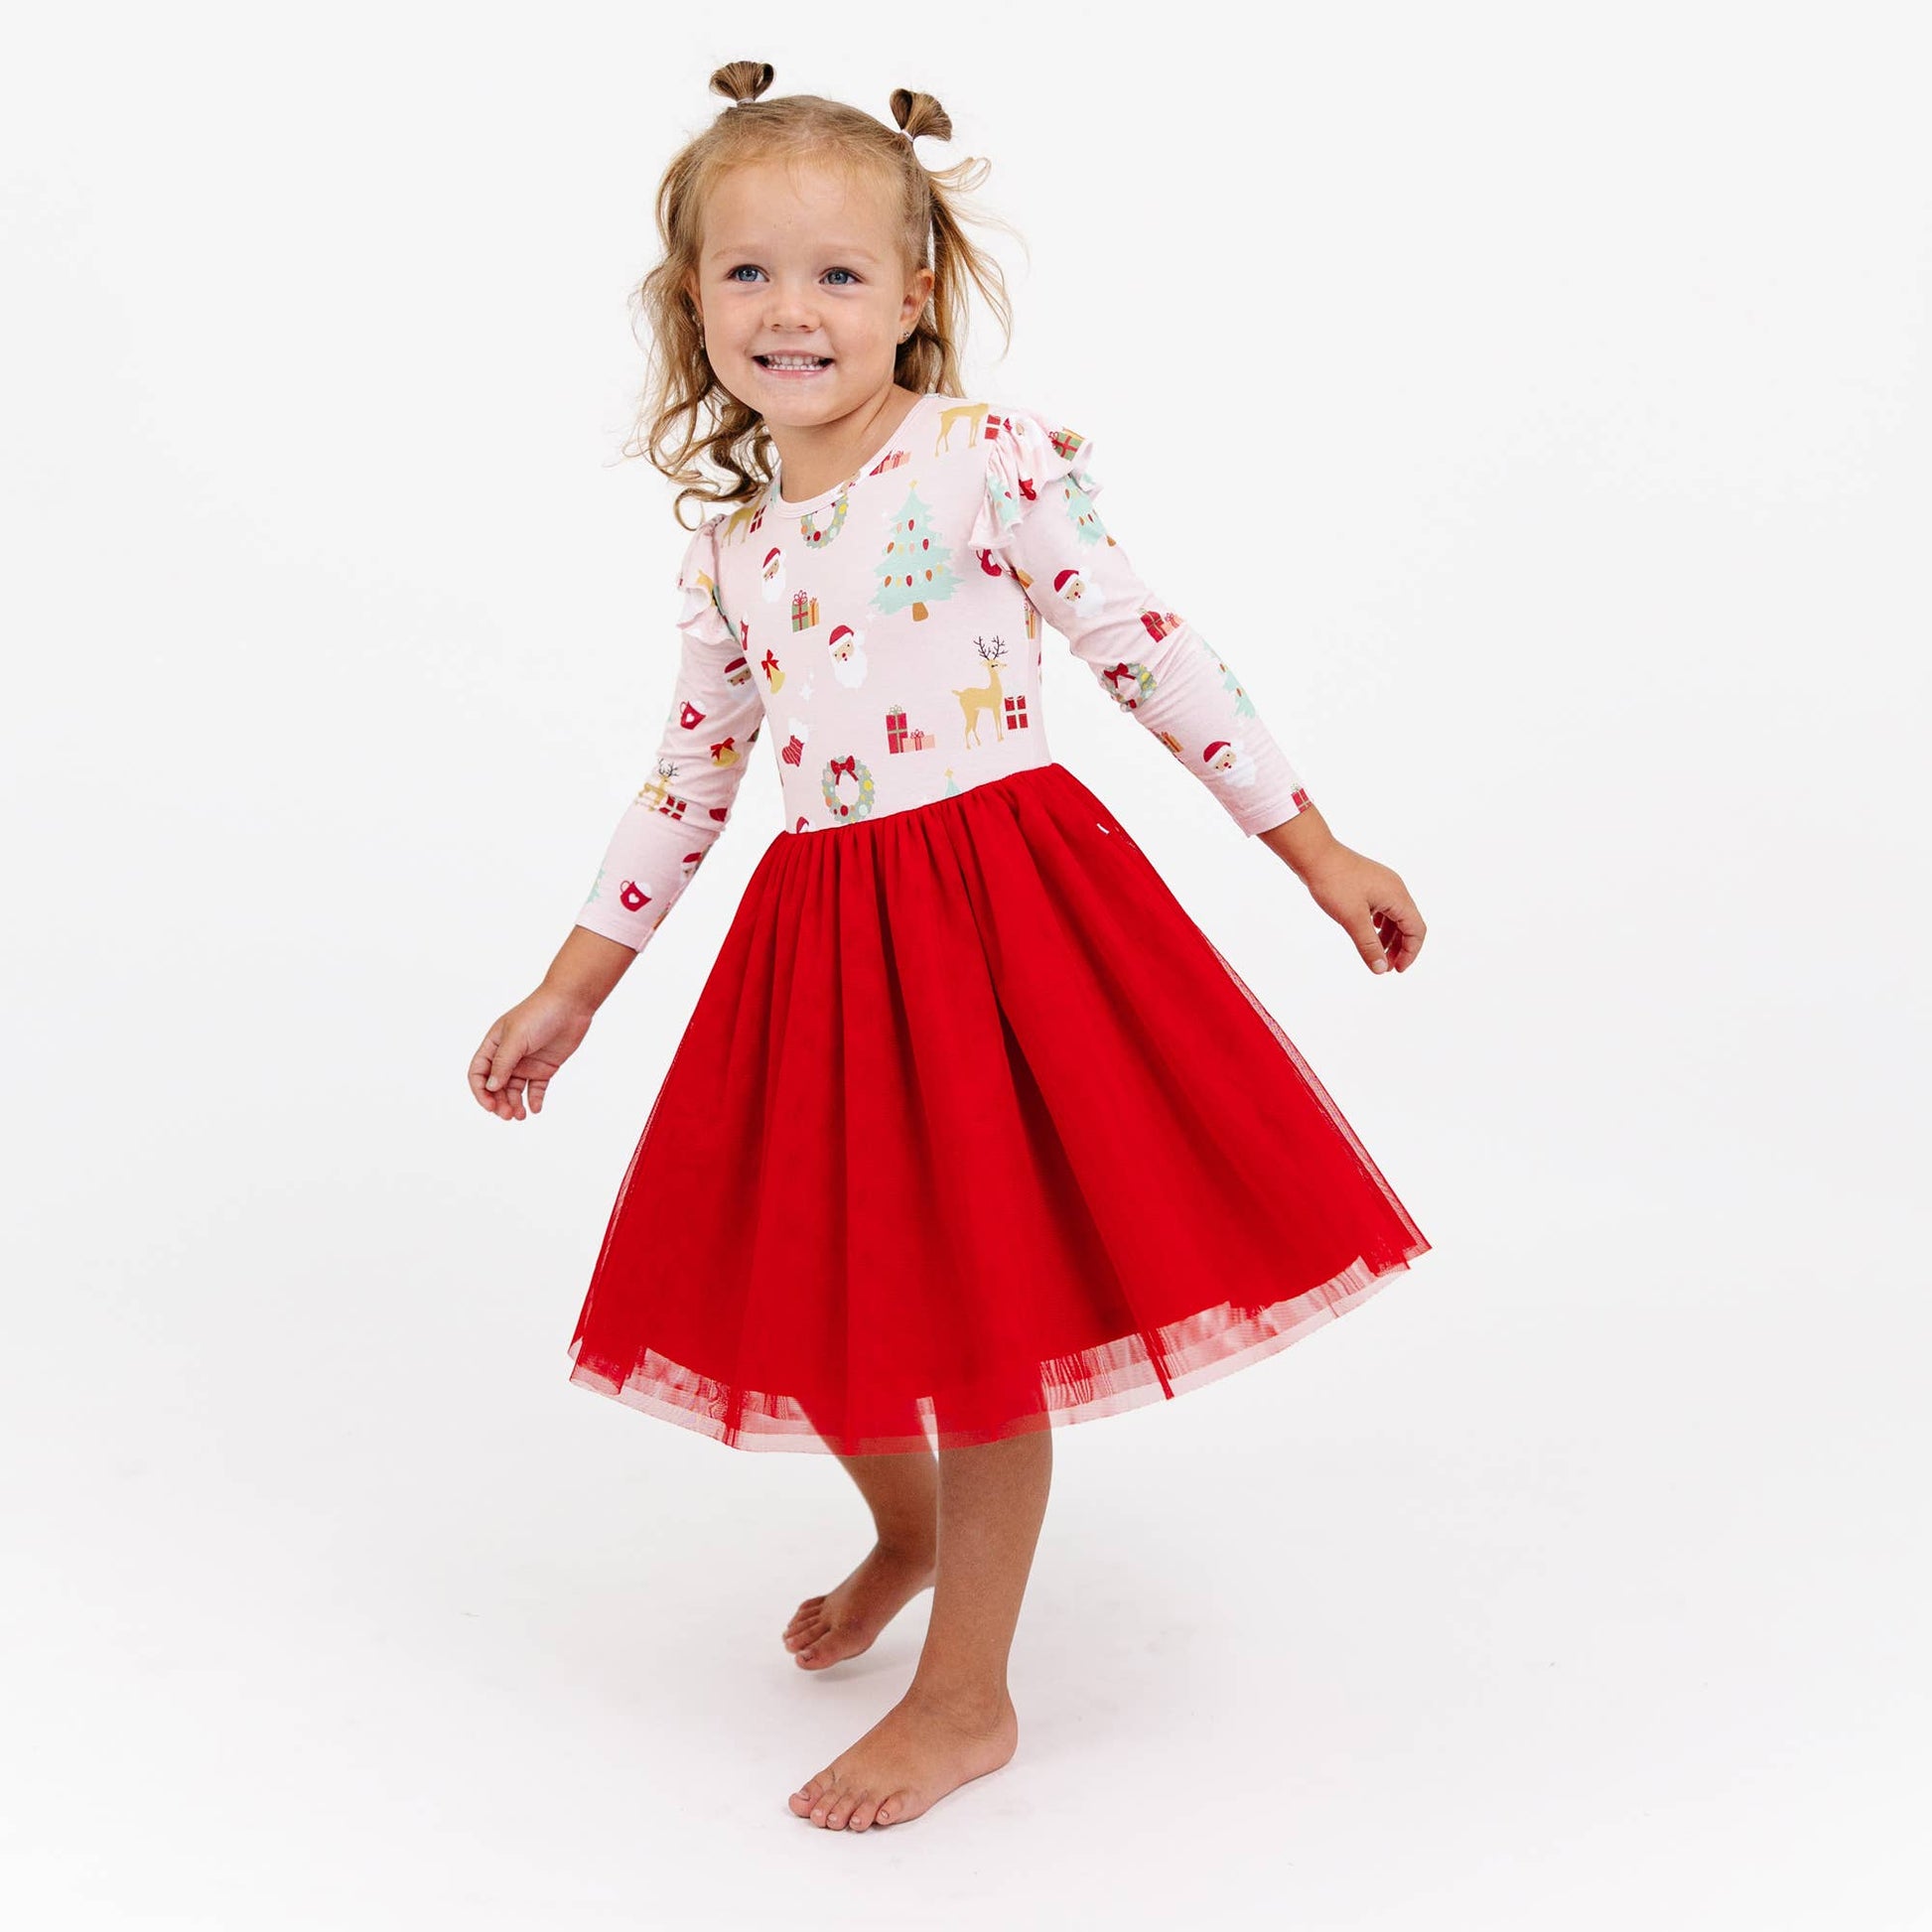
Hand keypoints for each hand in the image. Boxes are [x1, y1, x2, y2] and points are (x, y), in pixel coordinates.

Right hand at [468, 986, 596, 1120]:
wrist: (571, 1004)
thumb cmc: (539, 1014)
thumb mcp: (516, 1038)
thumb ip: (503, 1063)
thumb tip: (490, 1088)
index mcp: (494, 1045)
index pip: (478, 1073)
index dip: (481, 1091)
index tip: (490, 1106)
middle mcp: (508, 1056)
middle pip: (496, 1086)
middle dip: (499, 1102)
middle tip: (508, 1115)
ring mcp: (526, 1063)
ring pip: (515, 1090)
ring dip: (515, 1104)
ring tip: (521, 1116)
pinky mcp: (545, 1067)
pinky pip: (536, 1089)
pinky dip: (535, 1100)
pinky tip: (536, 1109)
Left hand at [1300, 844, 1425, 974]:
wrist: (1315, 855)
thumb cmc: (1334, 883)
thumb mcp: (1352, 919)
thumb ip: (1368, 945)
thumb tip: (1381, 969)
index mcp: (1397, 896)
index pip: (1416, 930)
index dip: (1410, 952)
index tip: (1396, 970)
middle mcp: (1394, 889)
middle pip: (1408, 924)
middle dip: (1400, 948)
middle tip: (1386, 967)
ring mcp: (1382, 885)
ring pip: (1394, 917)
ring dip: (1389, 938)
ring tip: (1377, 955)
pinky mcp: (1369, 884)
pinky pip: (1382, 908)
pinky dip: (1379, 925)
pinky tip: (1369, 934)